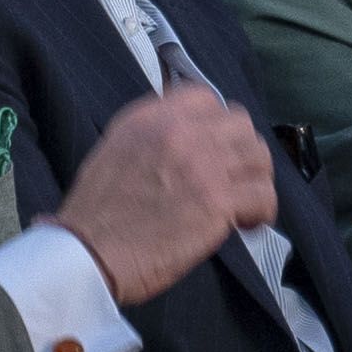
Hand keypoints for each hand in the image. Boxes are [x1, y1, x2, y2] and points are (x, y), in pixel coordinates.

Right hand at [44, 84, 275, 304]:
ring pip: (258, 156)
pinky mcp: (217, 201)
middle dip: (242, 152)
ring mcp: (202, 164)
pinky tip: (246, 223)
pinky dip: (261, 210)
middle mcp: (179, 132)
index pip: (205, 99)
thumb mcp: (114, 150)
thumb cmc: (95, 214)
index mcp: (151, 118)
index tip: (215, 149)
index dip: (217, 125)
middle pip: (240, 125)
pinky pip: (262, 194)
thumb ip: (152, 136)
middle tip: (234, 178)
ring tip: (243, 202)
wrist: (88, 252)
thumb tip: (186, 139)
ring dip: (255, 179)